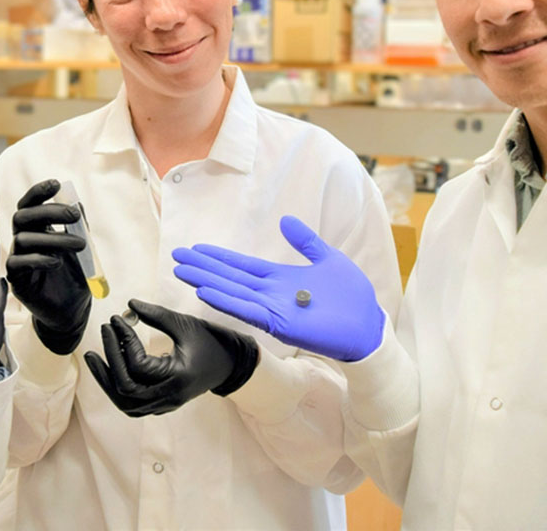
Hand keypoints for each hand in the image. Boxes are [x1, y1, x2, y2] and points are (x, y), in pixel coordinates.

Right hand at [5, 179, 90, 354]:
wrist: (72, 310)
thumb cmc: (74, 277)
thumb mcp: (82, 248)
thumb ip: (79, 227)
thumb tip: (77, 202)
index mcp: (37, 230)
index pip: (29, 205)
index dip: (38, 192)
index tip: (56, 184)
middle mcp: (24, 241)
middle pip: (23, 216)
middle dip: (49, 211)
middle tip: (74, 215)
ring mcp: (18, 260)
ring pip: (23, 238)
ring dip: (54, 238)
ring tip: (80, 245)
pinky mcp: (17, 280)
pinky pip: (18, 263)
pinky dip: (39, 258)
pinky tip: (57, 261)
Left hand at [83, 299, 258, 416]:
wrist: (230, 364)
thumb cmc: (210, 342)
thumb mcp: (185, 324)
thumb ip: (157, 315)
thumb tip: (129, 304)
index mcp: (177, 377)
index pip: (138, 365)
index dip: (123, 340)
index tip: (116, 319)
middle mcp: (170, 396)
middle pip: (126, 390)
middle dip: (110, 361)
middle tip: (103, 333)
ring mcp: (166, 404)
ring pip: (126, 404)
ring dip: (107, 381)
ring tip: (94, 358)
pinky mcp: (162, 404)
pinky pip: (133, 405)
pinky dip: (117, 388)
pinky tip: (109, 369)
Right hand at [172, 215, 384, 361]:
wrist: (369, 325)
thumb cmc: (352, 296)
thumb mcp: (327, 258)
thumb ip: (306, 241)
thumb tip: (286, 221)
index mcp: (280, 278)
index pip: (242, 266)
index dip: (219, 258)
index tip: (196, 249)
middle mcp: (270, 294)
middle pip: (230, 278)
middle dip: (204, 268)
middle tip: (177, 257)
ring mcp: (272, 309)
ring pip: (232, 293)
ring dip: (207, 282)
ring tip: (183, 271)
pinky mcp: (279, 323)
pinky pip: (247, 311)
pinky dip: (226, 301)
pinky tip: (206, 292)